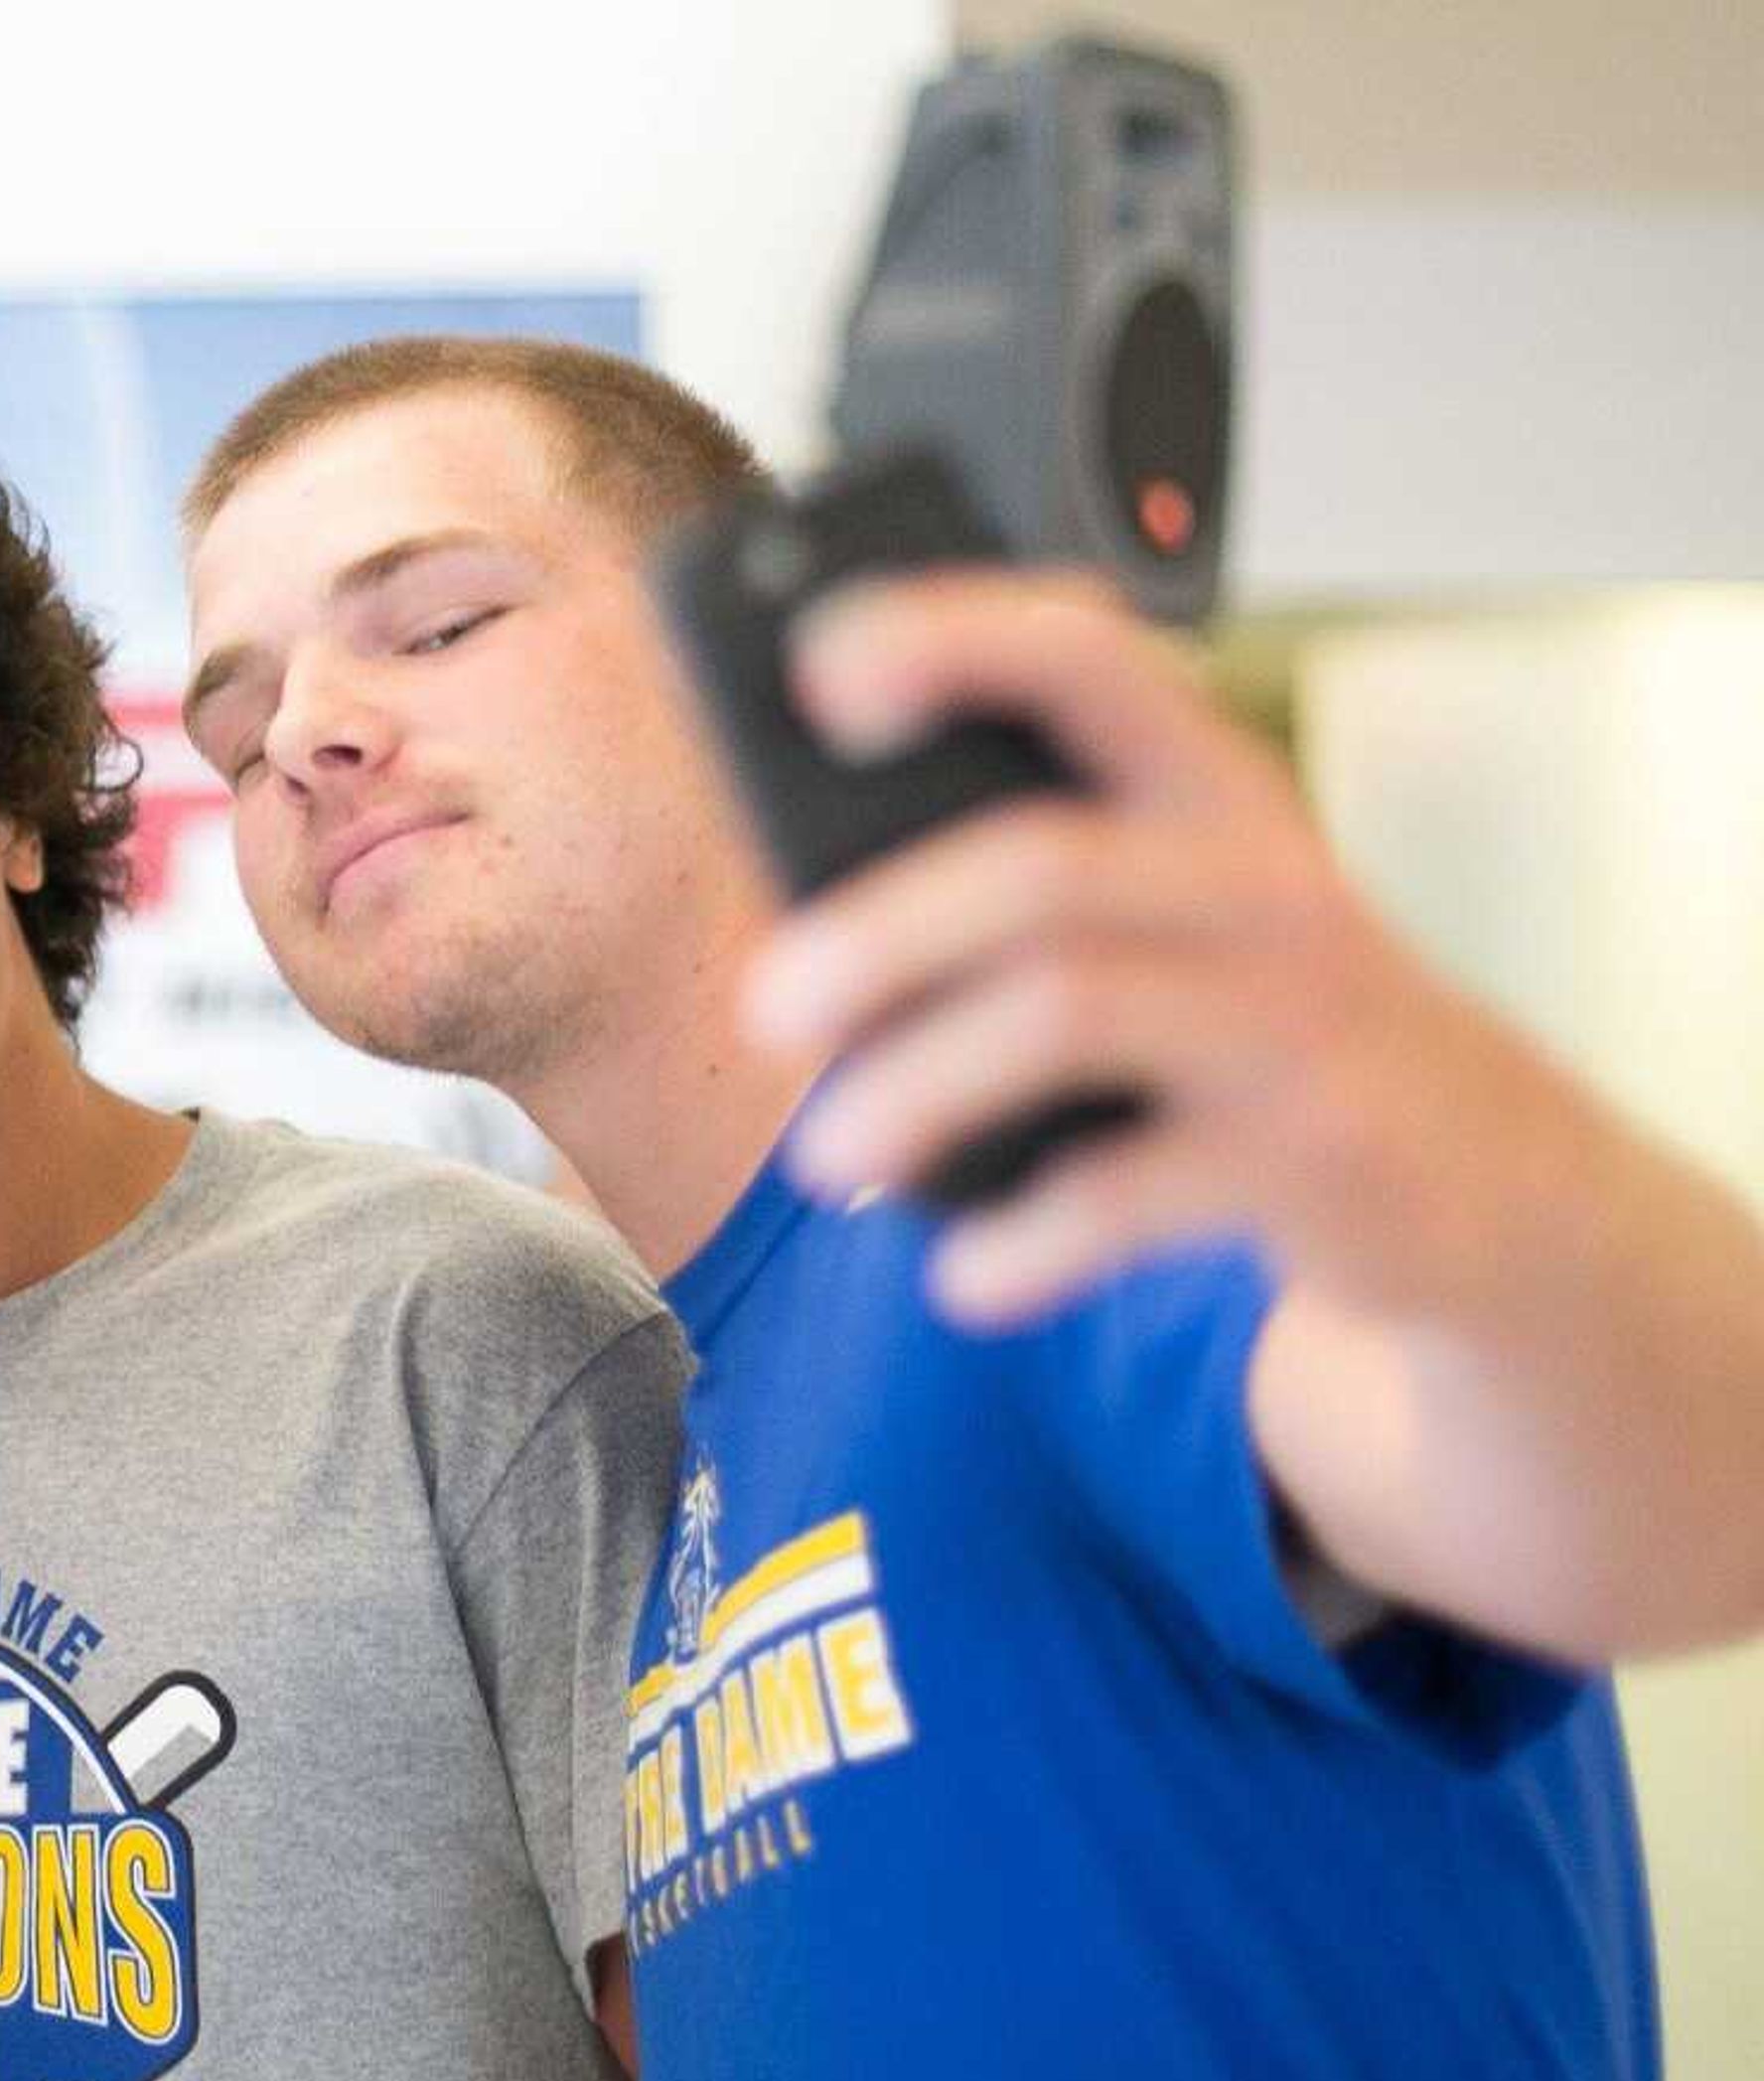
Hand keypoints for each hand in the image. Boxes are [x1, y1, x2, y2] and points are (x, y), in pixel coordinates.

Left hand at [738, 568, 1587, 1325]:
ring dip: (914, 1088)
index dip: (953, 638)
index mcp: (1207, 788)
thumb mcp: (1170, 910)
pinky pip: (1126, 1194)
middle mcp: (1259, 880)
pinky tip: (963, 1272)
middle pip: (1039, 865)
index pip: (1086, 657)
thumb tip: (793, 946)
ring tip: (826, 1155)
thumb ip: (1022, 883)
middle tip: (768, 1009)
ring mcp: (1295, 1016)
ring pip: (1068, 1011)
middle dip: (879, 934)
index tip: (822, 670)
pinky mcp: (1317, 1156)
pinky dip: (1017, 1241)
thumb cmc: (1253, 1015)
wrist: (1483, 1168)